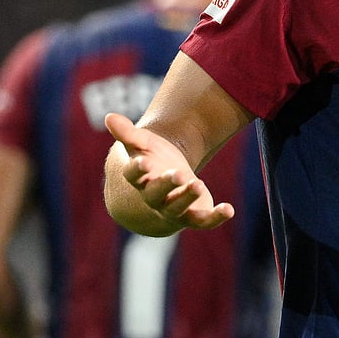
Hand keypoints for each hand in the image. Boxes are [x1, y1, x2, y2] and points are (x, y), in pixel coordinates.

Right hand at [105, 112, 234, 230]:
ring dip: (188, 197)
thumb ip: (127, 133)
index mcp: (140, 179)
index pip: (134, 176)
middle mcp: (154, 197)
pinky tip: (229, 210)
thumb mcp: (141, 145)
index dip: (137, 169)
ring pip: (178, 208)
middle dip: (166, 184)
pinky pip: (203, 220)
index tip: (142, 161)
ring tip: (198, 184)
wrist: (163, 189)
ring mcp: (173, 208)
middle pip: (156, 194)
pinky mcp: (192, 215)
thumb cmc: (151, 161)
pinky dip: (216, 217)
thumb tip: (109, 116)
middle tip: (178, 173)